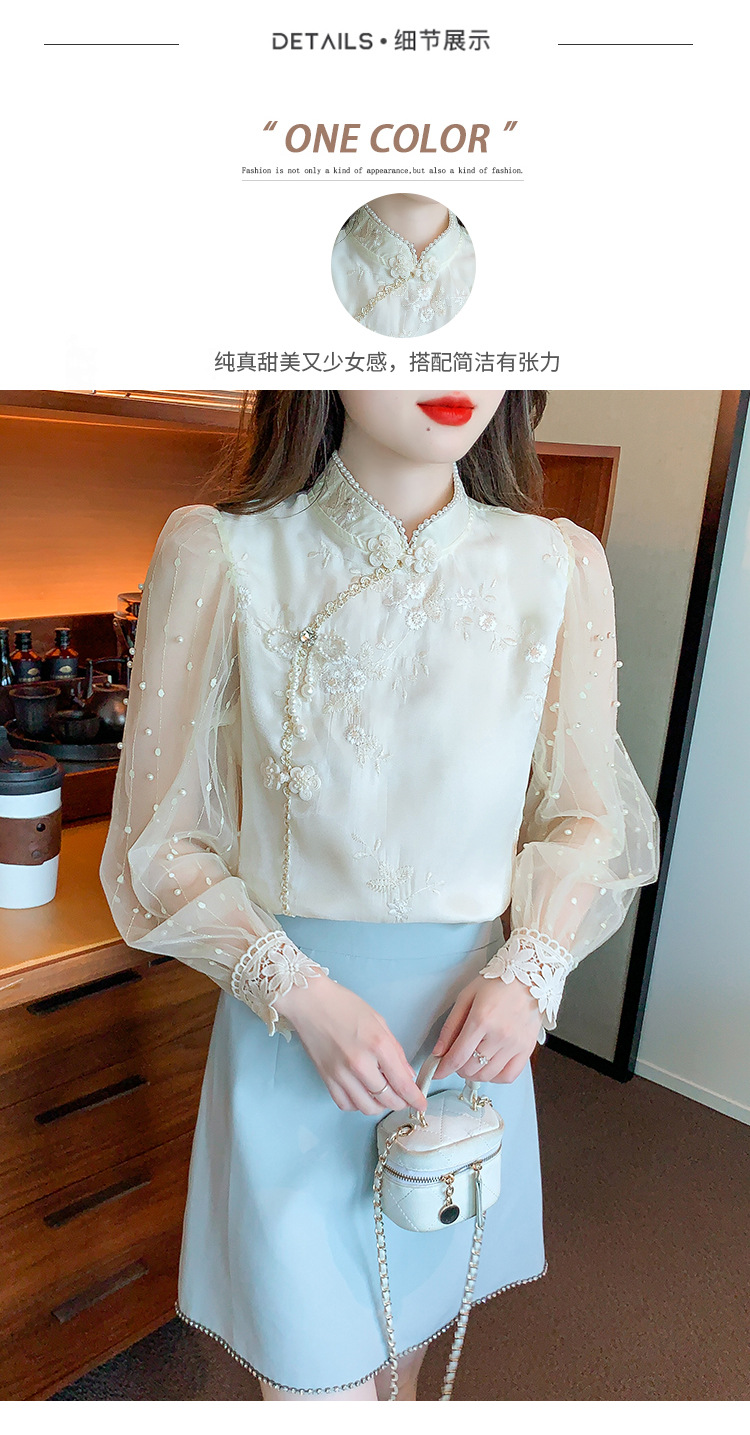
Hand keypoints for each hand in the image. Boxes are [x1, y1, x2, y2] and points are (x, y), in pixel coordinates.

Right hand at [276, 975, 427, 1116]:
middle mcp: (360, 1063)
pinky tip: (362, 1094)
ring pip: (367, 1107)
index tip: (421, 1104)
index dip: (415, 1098)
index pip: (402, 1083)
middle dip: (400, 1102)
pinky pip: (345, 1104)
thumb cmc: (344, 1005)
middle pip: (387, 1099)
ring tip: (383, 1096)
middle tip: (404, 1098)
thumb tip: (407, 1075)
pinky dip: (357, 1104)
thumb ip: (395, 1051)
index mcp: (378, 1045)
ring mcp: (341, 1074)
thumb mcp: (379, 1022)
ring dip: (379, 1106)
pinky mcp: (326, 1078)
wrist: (310, 1002)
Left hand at [431, 974, 542, 1084]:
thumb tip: (439, 1051)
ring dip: (474, 1073)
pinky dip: (494, 1077)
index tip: (437, 1072)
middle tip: (456, 1058)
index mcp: (481, 1019)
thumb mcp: (466, 997)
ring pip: (487, 1075)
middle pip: (471, 1069)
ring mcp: (515, 1044)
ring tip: (471, 1060)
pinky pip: (508, 1076)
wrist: (530, 977)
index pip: (458, 1056)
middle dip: (457, 1068)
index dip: (443, 1068)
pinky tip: (489, 1066)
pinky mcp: (527, 1049)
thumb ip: (450, 1026)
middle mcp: (500, 1035)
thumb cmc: (498, 983)